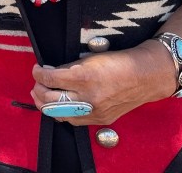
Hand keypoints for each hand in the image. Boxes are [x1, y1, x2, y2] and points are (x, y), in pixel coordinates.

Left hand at [30, 40, 176, 124]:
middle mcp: (88, 96)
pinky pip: (73, 121)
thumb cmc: (118, 62)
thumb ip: (68, 67)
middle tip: (37, 82)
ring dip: (45, 104)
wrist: (144, 76)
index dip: (38, 73)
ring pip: (59, 113)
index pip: (51, 79)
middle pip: (51, 98)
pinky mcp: (100, 120)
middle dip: (38, 89)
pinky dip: (61, 113)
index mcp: (84, 76)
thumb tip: (49, 72)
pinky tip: (57, 105)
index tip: (37, 69)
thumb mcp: (90, 59)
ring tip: (41, 95)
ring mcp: (94, 111)